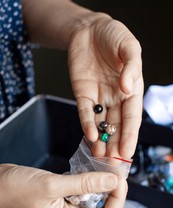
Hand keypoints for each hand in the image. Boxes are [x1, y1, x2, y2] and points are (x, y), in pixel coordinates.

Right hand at [0, 164, 126, 207]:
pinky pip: (84, 185)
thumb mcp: (52, 186)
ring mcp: (69, 202)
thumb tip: (112, 181)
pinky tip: (92, 164)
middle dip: (113, 186)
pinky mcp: (64, 191)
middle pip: (104, 205)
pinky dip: (90, 174)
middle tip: (115, 167)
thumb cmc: (17, 189)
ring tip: (106, 163)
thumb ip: (84, 184)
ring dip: (102, 179)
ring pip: (95, 193)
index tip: (119, 178)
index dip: (118, 198)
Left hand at [68, 13, 143, 158]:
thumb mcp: (129, 47)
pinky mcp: (83, 95)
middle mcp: (116, 98)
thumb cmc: (113, 36)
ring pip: (102, 124)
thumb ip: (131, 66)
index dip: (130, 136)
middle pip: (117, 126)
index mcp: (131, 90)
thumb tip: (128, 88)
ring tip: (100, 157)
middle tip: (112, 163)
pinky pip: (85, 112)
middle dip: (115, 144)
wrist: (89, 30)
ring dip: (101, 140)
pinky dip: (87, 124)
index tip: (127, 153)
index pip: (132, 117)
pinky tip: (89, 136)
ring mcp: (99, 98)